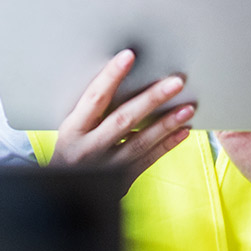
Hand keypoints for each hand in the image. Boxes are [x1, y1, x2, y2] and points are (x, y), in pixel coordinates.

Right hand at [50, 49, 192, 188]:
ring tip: (188, 108)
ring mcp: (105, 167)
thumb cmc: (70, 151)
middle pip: (123, 119)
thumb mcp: (71, 129)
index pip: (94, 98)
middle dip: (151, 99)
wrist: (62, 195)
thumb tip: (118, 75)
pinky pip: (147, 160)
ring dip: (166, 124)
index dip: (111, 76)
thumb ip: (91, 110)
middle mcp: (88, 148)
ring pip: (140, 143)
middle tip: (175, 82)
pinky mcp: (120, 181)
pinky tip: (182, 131)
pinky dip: (166, 145)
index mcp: (72, 129)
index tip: (129, 55)